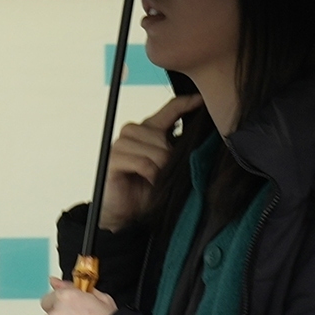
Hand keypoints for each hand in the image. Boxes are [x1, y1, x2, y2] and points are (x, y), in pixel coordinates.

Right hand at [95, 92, 201, 232]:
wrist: (128, 214)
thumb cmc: (149, 190)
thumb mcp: (170, 167)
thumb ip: (179, 150)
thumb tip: (200, 138)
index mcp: (150, 131)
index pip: (169, 109)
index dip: (186, 103)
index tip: (201, 100)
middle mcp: (133, 134)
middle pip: (159, 132)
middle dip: (168, 154)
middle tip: (167, 171)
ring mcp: (121, 145)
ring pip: (152, 148)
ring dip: (159, 166)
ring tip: (158, 178)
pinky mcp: (113, 160)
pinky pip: (142, 162)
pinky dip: (151, 173)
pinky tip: (150, 181)